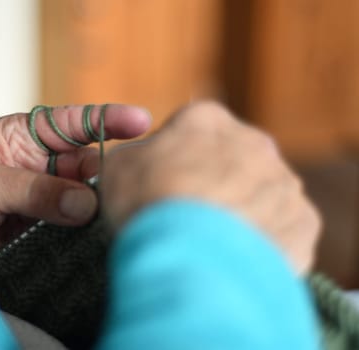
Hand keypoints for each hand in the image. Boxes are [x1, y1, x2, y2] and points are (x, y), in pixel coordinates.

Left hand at [0, 104, 150, 263]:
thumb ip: (35, 190)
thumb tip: (86, 205)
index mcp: (21, 137)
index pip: (71, 122)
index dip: (107, 119)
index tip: (141, 121)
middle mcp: (38, 164)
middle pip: (86, 163)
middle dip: (106, 173)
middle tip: (124, 188)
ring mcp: (45, 198)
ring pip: (86, 196)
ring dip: (101, 205)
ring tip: (120, 214)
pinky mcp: (46, 230)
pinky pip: (76, 226)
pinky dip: (90, 231)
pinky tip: (104, 236)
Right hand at [102, 101, 320, 273]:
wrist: (189, 255)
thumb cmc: (148, 202)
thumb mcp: (118, 166)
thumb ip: (136, 155)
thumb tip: (144, 161)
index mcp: (207, 119)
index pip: (191, 132)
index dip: (175, 160)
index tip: (163, 185)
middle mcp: (254, 142)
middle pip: (232, 162)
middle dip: (215, 183)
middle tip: (188, 216)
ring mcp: (284, 183)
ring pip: (260, 196)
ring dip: (242, 213)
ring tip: (212, 244)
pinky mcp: (303, 223)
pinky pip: (281, 231)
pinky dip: (263, 243)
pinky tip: (236, 259)